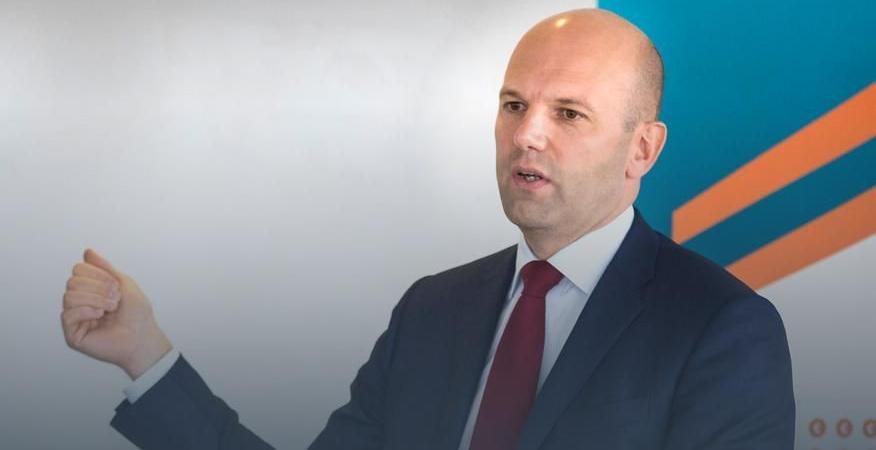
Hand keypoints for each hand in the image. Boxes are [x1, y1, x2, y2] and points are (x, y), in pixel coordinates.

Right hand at [61, 249, 172, 379]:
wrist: (143, 337)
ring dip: (95, 299)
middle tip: (115, 298)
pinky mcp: (72, 334)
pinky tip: (100, 316)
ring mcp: (76, 318)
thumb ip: (104, 267)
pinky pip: (67, 314)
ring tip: (111, 308)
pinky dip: (86, 311)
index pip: (79, 269)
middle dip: (98, 287)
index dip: (97, 273)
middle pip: (72, 281)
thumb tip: (87, 252)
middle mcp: (81, 302)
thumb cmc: (137, 313)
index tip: (116, 285)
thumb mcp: (124, 282)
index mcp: (91, 289)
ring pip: (68, 296)